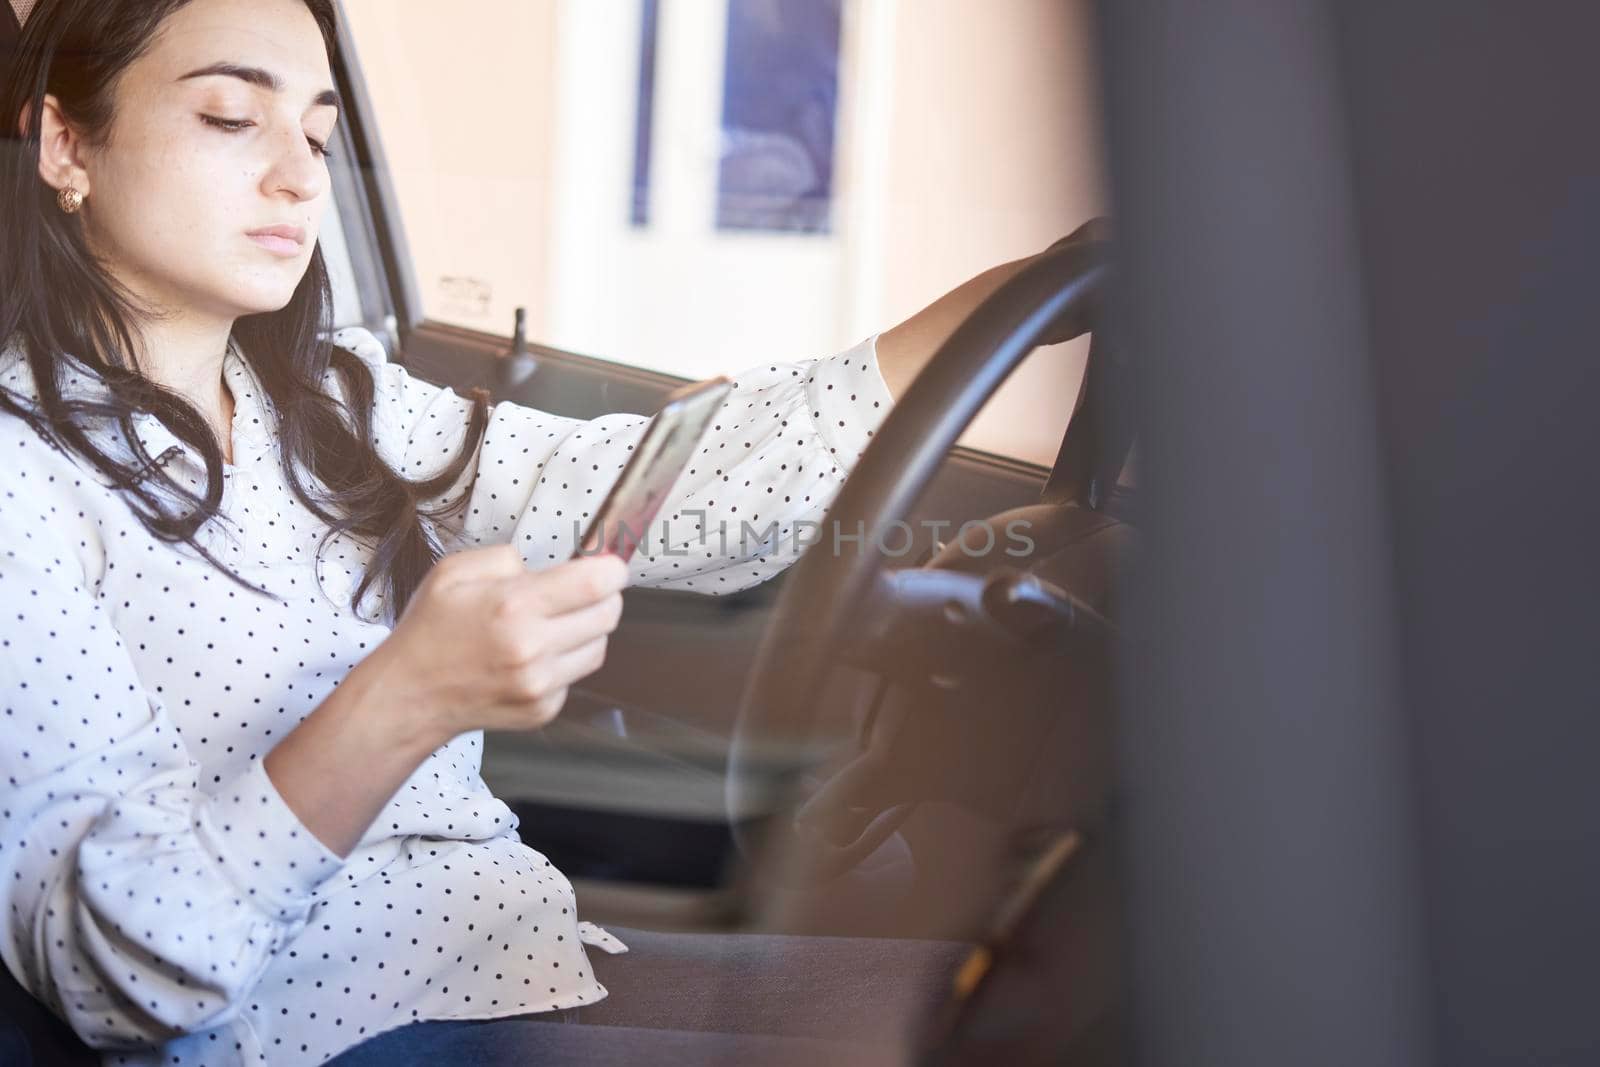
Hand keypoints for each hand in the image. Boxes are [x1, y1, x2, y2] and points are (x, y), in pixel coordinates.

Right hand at [362, 546, 628, 744]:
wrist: (410, 695)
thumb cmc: (430, 629)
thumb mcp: (454, 571)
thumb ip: (506, 558)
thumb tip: (547, 568)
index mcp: (513, 606)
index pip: (596, 584)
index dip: (613, 570)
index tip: (610, 566)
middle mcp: (533, 648)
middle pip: (609, 615)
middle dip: (605, 596)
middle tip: (584, 591)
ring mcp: (541, 685)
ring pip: (600, 647)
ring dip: (588, 629)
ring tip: (555, 623)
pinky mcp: (544, 709)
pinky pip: (576, 675)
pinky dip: (566, 661)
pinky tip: (536, 655)